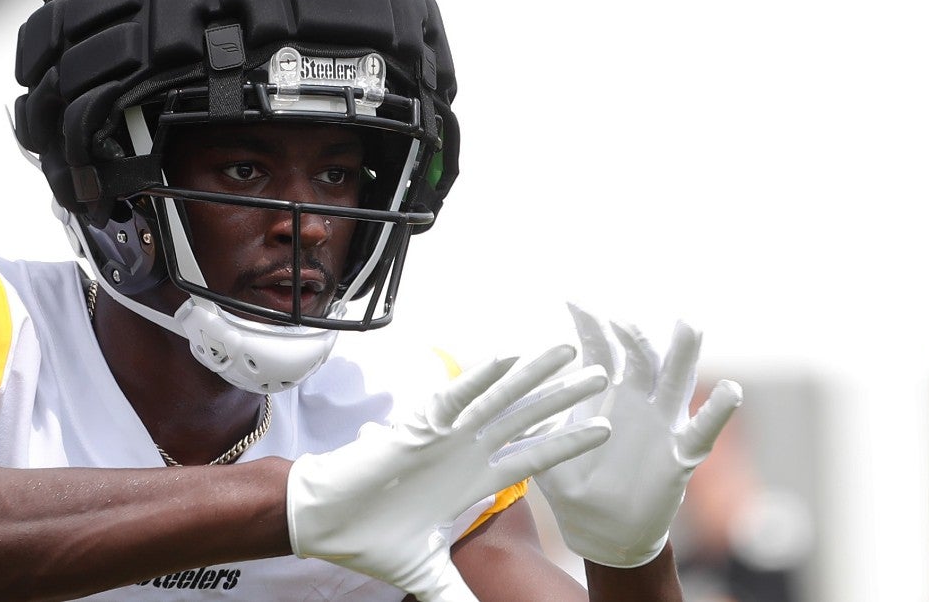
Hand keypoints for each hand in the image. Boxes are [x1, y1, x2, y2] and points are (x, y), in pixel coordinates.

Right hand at [287, 346, 610, 600]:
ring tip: (566, 352)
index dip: (569, 444)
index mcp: (474, 481)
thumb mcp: (427, 574)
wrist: (324, 525)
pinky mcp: (417, 428)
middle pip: (527, 419)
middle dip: (564, 397)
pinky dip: (478, 380)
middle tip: (601, 375)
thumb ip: (457, 595)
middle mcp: (467, 452)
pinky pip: (453, 398)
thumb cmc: (372, 541)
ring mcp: (445, 436)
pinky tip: (506, 360)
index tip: (605, 430)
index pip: (533, 458)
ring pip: (498, 399)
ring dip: (532, 375)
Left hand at [535, 304, 742, 568]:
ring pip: (676, 383)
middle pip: (643, 358)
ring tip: (689, 327)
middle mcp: (637, 403)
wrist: (603, 534)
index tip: (575, 303)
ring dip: (684, 355)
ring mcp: (662, 426)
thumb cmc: (574, 490)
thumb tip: (502, 399)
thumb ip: (531, 427)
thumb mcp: (546, 454)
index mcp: (606, 399)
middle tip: (623, 320)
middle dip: (636, 336)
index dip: (591, 328)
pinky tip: (729, 391)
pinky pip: (702, 430)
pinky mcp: (680, 456)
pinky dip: (717, 411)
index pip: (602, 352)